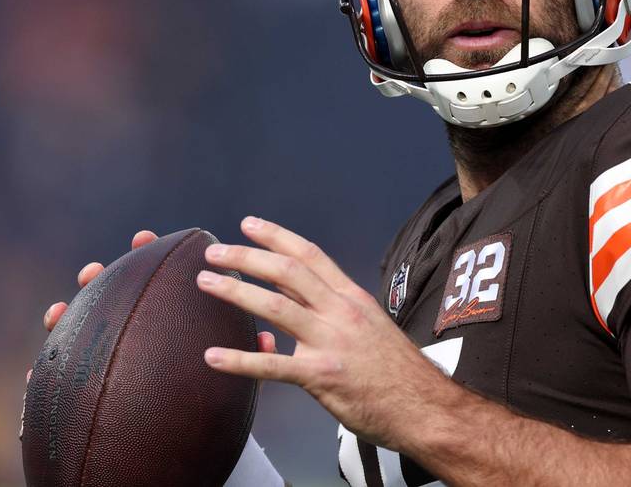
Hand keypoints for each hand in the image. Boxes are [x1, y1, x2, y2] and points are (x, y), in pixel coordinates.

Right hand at [30, 229, 276, 380]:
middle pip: (109, 295)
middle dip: (98, 280)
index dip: (145, 255)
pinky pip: (61, 376)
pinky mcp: (88, 381)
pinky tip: (31, 374)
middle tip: (93, 271)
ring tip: (56, 314)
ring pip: (78, 329)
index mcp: (165, 314)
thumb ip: (242, 350)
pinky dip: (43, 374)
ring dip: (64, 319)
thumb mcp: (225, 368)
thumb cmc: (205, 387)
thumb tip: (269, 340)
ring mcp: (106, 349)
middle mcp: (132, 325)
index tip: (143, 239)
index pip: (152, 277)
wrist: (182, 428)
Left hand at [195, 216, 455, 450]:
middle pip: (286, 271)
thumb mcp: (367, 327)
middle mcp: (339, 312)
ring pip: (275, 306)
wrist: (425, 406)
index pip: (309, 255)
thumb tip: (285, 303)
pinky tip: (213, 356)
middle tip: (214, 251)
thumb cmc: (396, 372)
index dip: (275, 236)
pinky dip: (239, 360)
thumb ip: (328, 313)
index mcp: (350, 298)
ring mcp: (330, 343)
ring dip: (235, 291)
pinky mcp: (321, 376)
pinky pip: (273, 366)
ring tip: (206, 283)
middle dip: (246, 257)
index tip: (248, 224)